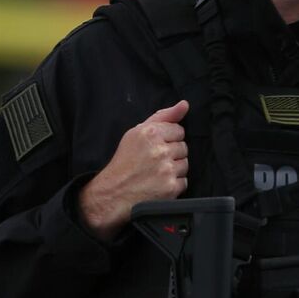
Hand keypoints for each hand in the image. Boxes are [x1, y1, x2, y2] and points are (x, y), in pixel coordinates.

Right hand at [78, 101, 189, 239]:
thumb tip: (184, 105)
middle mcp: (160, 150)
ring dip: (174, 168)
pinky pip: (183, 181)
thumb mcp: (136, 133)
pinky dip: (173, 183)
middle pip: (183, 147)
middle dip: (171, 153)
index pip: (178, 130)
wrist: (113, 193)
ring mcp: (166, 170)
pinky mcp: (171, 187)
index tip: (157, 146)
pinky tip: (159, 183)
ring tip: (156, 172)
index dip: (168, 138)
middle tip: (154, 160)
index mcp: (150, 133)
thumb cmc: (124, 162)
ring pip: (185, 164)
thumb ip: (163, 116)